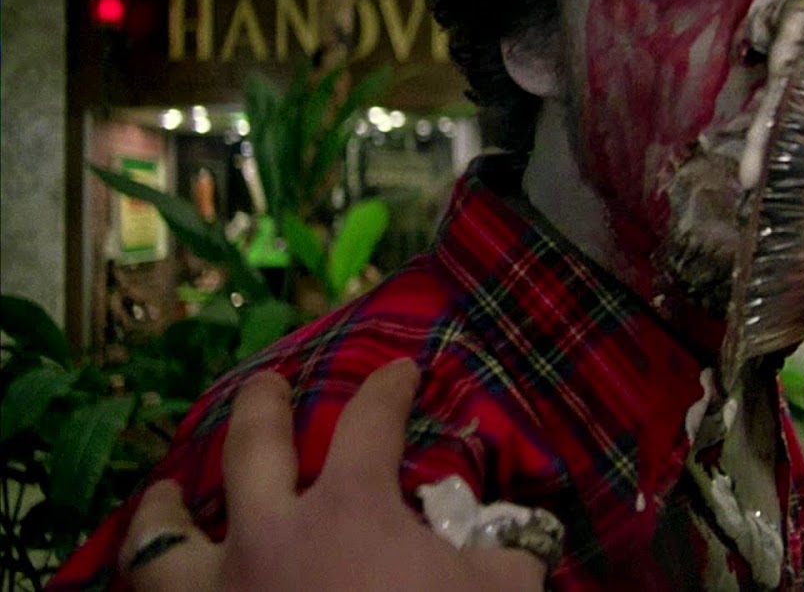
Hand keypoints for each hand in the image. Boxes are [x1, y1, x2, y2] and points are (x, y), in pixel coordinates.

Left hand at [119, 360, 546, 591]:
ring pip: (164, 539)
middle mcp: (268, 534)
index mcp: (349, 508)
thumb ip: (505, 558)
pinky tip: (164, 587)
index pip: (371, 423)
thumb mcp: (497, 591)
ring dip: (161, 510)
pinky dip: (153, 589)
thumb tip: (514, 546)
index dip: (388, 390)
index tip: (399, 370)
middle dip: (260, 408)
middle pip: (253, 448)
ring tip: (162, 491)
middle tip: (267, 385)